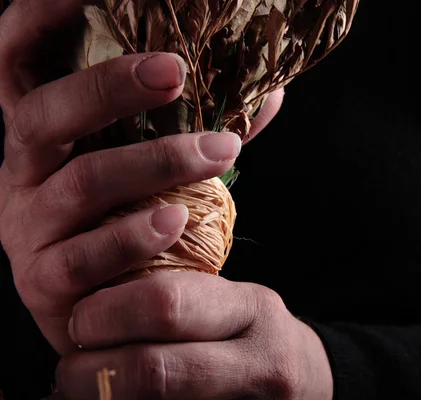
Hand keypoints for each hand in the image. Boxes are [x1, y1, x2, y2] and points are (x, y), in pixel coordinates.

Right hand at [0, 0, 282, 355]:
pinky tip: (180, 218)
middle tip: (177, 70)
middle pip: (43, 114)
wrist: (109, 310)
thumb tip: (268, 95)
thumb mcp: (154, 168)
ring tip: (220, 150)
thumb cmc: (132, 220)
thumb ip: (201, 129)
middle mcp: (22, 172)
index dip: (40, 18)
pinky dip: (135, 233)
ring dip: (156, 162)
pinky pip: (86, 255)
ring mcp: (27, 228)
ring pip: (82, 183)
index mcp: (44, 134)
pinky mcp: (44, 282)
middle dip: (109, 87)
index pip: (17, 60)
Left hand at [56, 271, 333, 399]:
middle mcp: (259, 361)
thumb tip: (92, 296)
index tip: (80, 317)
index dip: (108, 314)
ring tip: (82, 390)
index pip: (168, 304)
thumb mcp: (234, 303)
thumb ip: (182, 298)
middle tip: (69, 367)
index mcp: (251, 309)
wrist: (307, 379)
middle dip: (91, 372)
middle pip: (154, 371)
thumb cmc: (256, 334)